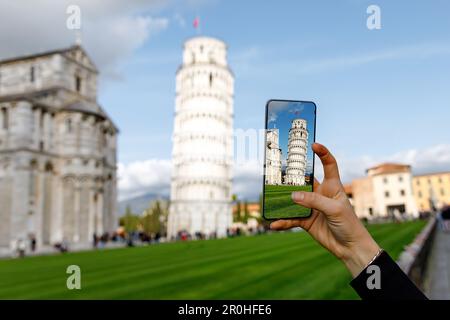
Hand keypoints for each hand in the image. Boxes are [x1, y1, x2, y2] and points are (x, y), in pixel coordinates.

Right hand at [270, 143, 379, 277]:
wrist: (350, 248)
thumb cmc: (349, 224)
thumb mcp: (334, 209)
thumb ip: (314, 201)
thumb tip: (292, 195)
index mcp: (332, 186)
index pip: (329, 165)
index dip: (323, 153)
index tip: (314, 144)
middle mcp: (320, 194)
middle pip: (304, 181)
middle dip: (292, 176)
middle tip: (278, 171)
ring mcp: (312, 207)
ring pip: (294, 200)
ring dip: (283, 201)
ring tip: (270, 198)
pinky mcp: (306, 221)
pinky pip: (291, 219)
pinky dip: (283, 222)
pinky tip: (274, 224)